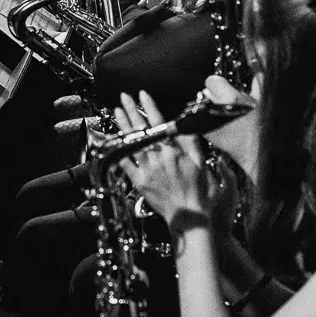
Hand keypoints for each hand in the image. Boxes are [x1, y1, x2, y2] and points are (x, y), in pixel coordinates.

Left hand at [114, 91, 208, 224]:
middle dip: (132, 110)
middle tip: (124, 97)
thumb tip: (188, 128)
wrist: (193, 221)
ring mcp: (148, 170)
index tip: (143, 94)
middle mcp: (159, 159)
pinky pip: (124, 163)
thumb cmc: (204, 197)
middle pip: (142, 129)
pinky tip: (109, 140)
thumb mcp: (206, 165)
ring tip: (117, 111)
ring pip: (132, 142)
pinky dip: (116, 150)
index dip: (150, 107)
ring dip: (123, 125)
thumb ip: (195, 145)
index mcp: (176, 152)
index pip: (159, 123)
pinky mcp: (140, 182)